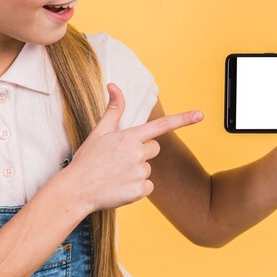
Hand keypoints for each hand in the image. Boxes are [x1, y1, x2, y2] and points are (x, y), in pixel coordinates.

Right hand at [66, 83, 203, 212]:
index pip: (161, 126)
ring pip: (148, 168)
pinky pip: (147, 186)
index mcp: (130, 137)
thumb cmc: (87, 159)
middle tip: (120, 159)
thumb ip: (113, 109)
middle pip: (154, 148)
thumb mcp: (99, 132)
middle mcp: (137, 153)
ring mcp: (139, 173)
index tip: (200, 115)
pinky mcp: (140, 191)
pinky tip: (120, 187)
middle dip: (142, 152)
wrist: (76, 189)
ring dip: (136, 171)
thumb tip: (113, 85)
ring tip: (116, 174)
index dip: (183, 119)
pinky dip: (136, 188)